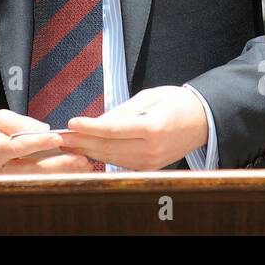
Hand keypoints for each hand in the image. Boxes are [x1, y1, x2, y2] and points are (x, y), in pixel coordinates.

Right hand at [0, 110, 93, 174]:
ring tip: (83, 168)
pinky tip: (71, 173)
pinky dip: (54, 177)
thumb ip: (20, 123)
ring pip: (36, 179)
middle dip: (59, 164)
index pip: (18, 146)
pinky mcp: (10, 185)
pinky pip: (34, 181)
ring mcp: (3, 181)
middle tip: (81, 160)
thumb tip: (44, 128)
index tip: (57, 137)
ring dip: (61, 173)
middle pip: (31, 169)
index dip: (39, 142)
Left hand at [58, 86, 208, 169]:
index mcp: (154, 127)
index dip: (90, 127)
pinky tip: (89, 149)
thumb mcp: (150, 97)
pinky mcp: (150, 167)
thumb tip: (98, 121)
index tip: (72, 122)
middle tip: (62, 136)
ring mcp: (151, 161)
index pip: (113, 129)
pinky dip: (103, 155)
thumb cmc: (177, 103)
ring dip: (89, 150)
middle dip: (83, 141)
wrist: (203, 121)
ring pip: (112, 157)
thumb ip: (123, 110)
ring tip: (69, 143)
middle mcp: (152, 149)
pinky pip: (121, 161)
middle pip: (109, 147)